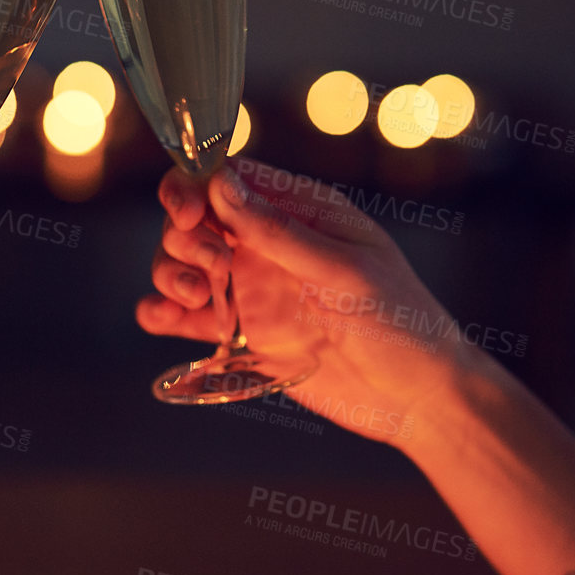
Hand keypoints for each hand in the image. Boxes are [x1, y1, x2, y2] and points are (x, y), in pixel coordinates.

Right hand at [137, 156, 472, 445]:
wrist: (414, 396)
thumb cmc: (401, 321)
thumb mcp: (345, 270)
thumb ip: (280, 231)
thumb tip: (222, 186)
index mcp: (300, 211)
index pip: (229, 178)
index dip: (194, 187)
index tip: (189, 215)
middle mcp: (268, 245)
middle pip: (193, 220)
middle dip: (182, 237)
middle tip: (210, 270)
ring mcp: (251, 289)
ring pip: (181, 265)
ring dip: (168, 274)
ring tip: (193, 299)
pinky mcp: (239, 335)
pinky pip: (183, 317)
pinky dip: (160, 314)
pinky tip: (162, 320)